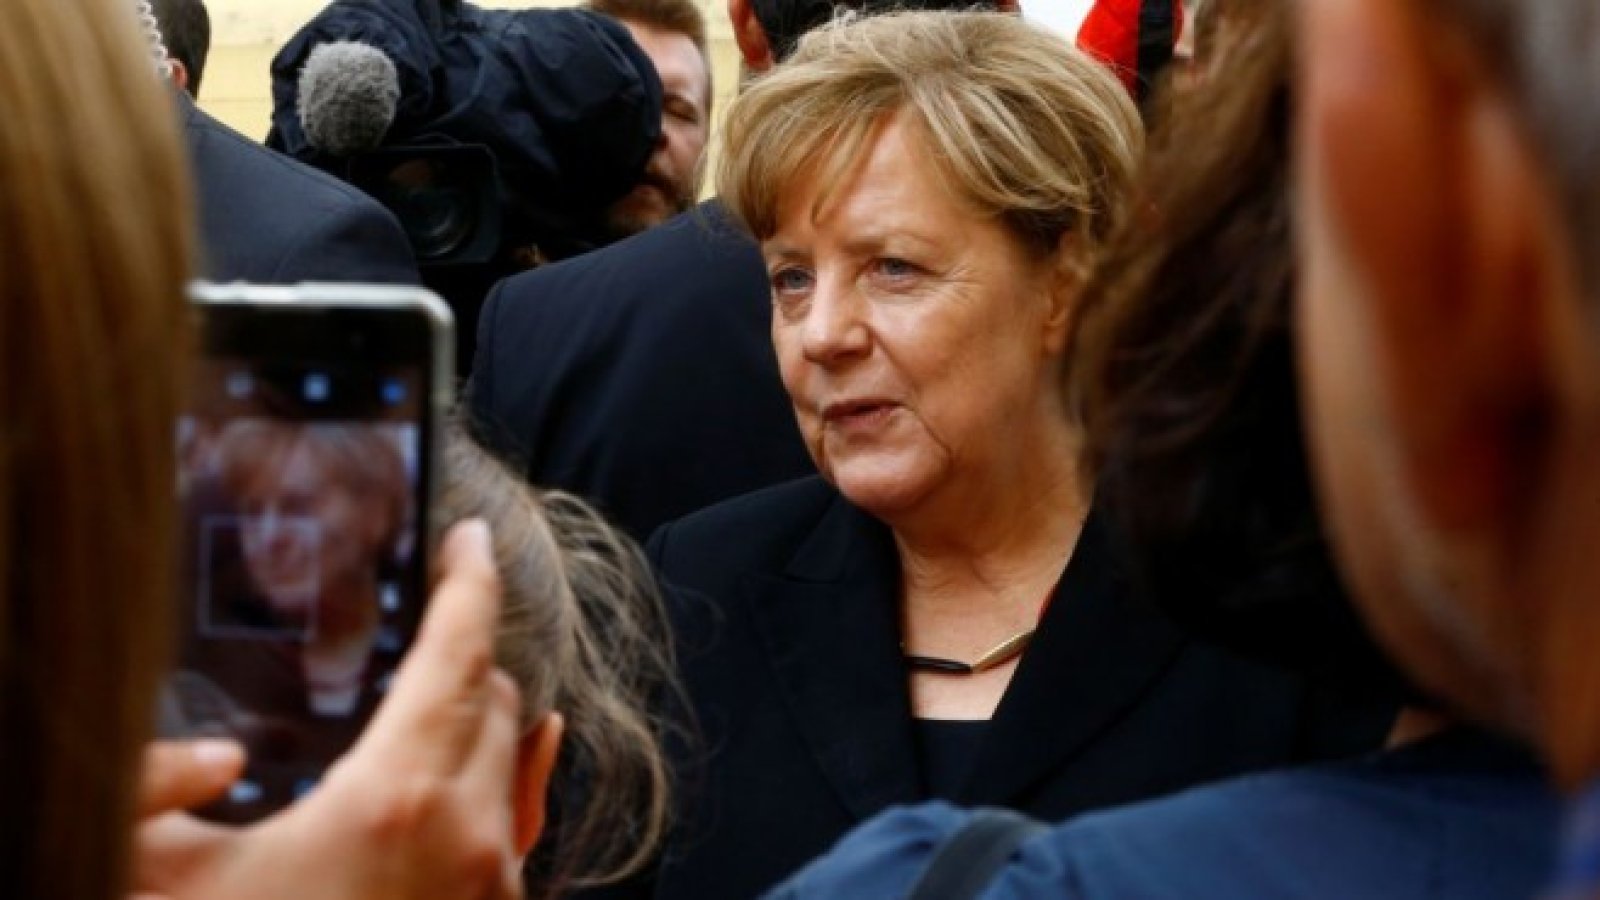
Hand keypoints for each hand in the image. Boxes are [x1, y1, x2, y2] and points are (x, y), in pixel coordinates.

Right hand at [135, 520, 524, 899]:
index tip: (468, 538)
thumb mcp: (161, 882)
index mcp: (396, 799)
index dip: (469, 582)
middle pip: (494, 700)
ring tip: (423, 708)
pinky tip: (485, 771)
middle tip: (420, 630)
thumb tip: (208, 753)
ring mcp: (499, 881)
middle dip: (462, 655)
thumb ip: (151, 794)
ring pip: (511, 762)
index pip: (458, 653)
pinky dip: (503, 783)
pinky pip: (522, 823)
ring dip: (475, 726)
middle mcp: (469, 833)